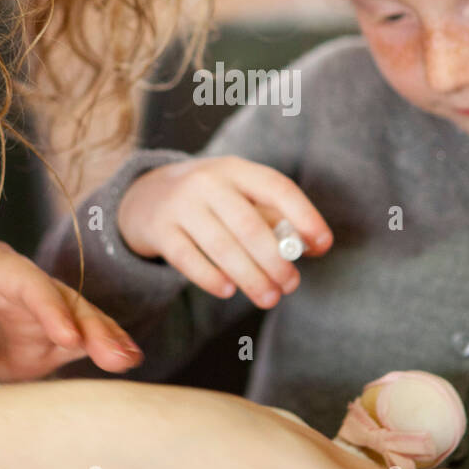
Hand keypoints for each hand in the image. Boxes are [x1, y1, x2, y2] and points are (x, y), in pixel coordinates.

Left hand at [0, 238, 142, 380]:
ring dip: (104, 340)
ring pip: (78, 322)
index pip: (27, 282)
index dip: (49, 308)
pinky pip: (72, 346)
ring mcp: (33, 315)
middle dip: (92, 326)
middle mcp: (21, 286)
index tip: (66, 337)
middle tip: (116, 355)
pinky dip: (96, 353)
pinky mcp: (37, 343)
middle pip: (64, 300)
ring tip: (128, 361)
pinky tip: (122, 363)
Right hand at [117, 156, 333, 308]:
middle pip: (248, 224)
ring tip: (269, 298)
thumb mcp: (238, 196)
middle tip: (291, 284)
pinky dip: (210, 277)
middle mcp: (208, 182)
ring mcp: (180, 205)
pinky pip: (188, 258)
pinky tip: (229, 291)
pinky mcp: (159, 230)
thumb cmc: (210, 202)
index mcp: (237, 170)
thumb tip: (312, 245)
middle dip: (275, 259)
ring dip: (250, 276)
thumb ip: (273, 217)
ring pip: (221, 245)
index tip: (323, 245)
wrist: (146, 197)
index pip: (277, 188)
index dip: (304, 217)